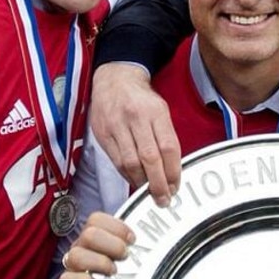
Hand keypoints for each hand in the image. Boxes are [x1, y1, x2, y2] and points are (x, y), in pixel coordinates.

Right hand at [56, 212, 133, 278]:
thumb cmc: (127, 272)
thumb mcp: (129, 251)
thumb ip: (131, 238)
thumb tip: (154, 217)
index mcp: (95, 237)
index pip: (96, 219)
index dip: (116, 227)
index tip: (132, 239)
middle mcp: (81, 249)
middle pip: (88, 234)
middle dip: (111, 244)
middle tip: (125, 256)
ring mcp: (73, 268)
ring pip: (75, 255)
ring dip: (99, 263)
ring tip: (113, 272)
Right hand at [90, 63, 180, 206]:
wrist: (114, 80)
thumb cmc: (142, 99)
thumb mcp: (161, 110)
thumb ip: (165, 136)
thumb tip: (172, 169)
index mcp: (156, 112)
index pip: (168, 147)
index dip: (173, 171)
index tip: (176, 186)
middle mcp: (136, 118)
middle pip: (150, 158)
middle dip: (158, 183)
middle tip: (164, 199)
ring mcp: (117, 126)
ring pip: (130, 163)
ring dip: (141, 183)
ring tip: (149, 194)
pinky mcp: (102, 134)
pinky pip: (116, 161)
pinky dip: (127, 175)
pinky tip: (135, 181)